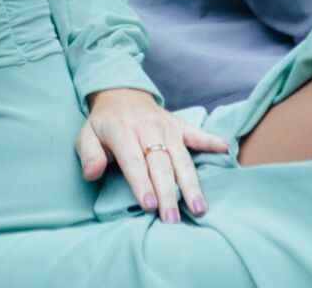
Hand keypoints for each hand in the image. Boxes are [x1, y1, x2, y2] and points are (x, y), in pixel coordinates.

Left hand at [76, 88, 228, 221]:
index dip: (142, 184)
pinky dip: (211, 141)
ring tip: (199, 208)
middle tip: (173, 219)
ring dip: (191, 184)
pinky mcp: (179, 125)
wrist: (121, 93)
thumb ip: (88, 154)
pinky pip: (197, 133)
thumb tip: (91, 172)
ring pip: (181, 158)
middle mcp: (148, 129)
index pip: (134, 162)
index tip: (150, 206)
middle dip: (168, 193)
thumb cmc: (104, 123)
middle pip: (160, 165)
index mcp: (122, 131)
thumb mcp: (86, 134)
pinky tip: (226, 149)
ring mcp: (166, 126)